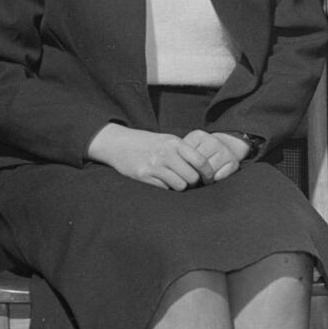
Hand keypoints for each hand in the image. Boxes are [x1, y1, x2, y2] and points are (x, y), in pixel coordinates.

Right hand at [87, 124, 210, 190]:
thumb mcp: (167, 140)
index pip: (200, 160)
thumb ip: (184, 151)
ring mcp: (154, 165)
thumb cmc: (147, 143)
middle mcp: (166, 153)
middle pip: (192, 177)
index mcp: (175, 143)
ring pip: (180, 185)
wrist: (118, 143)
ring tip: (175, 181)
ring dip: (179, 186)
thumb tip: (203, 168)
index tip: (209, 179)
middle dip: (193, 182)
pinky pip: (164, 188)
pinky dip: (166, 188)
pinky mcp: (143, 176)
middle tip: (190, 183)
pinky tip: (162, 182)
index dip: (209, 172)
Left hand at [182, 131, 252, 183]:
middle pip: (197, 165)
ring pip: (209, 172)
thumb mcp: (189, 147)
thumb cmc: (202, 150)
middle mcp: (212, 140)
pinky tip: (213, 177)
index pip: (185, 156)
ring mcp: (224, 150)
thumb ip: (180, 156)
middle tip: (191, 178)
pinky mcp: (234, 161)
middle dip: (193, 174)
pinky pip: (220, 176)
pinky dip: (215, 180)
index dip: (182, 167)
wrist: (227, 145)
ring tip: (202, 178)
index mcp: (198, 136)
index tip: (181, 170)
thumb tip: (173, 174)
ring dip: (204, 179)